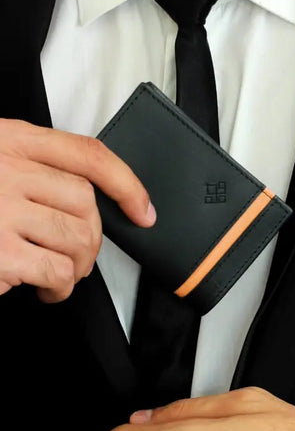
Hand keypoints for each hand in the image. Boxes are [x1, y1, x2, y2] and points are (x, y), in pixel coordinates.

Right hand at [0, 118, 154, 301]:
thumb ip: (30, 168)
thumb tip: (88, 205)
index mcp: (12, 139)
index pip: (88, 154)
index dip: (126, 183)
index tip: (144, 211)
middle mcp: (8, 169)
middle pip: (87, 204)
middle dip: (94, 238)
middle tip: (79, 257)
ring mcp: (1, 210)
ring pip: (77, 239)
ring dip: (79, 266)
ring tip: (62, 276)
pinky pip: (55, 273)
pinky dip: (60, 288)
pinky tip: (44, 291)